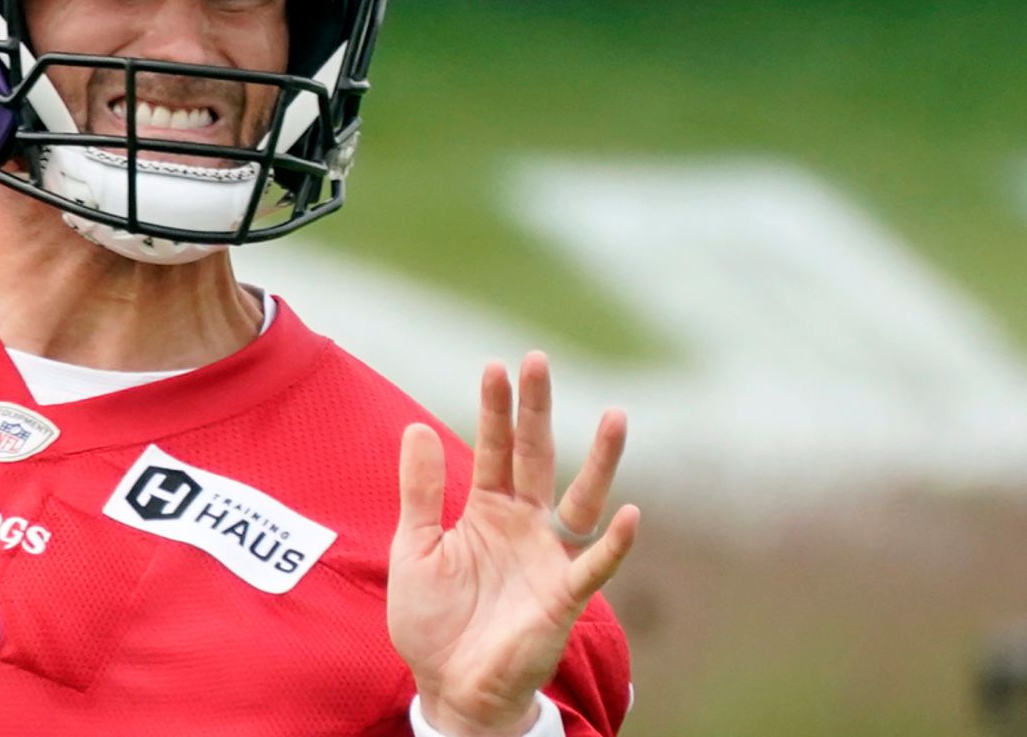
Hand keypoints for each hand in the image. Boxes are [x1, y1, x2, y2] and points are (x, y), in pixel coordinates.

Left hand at [387, 352, 637, 736]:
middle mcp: (523, 525)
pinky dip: (614, 543)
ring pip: (581, 499)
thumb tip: (416, 427)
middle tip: (538, 361)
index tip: (496, 365)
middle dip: (537, 411)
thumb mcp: (414, 548)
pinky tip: (633, 514)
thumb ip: (421, 492)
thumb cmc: (433, 622)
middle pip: (535, 457)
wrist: (450, 687)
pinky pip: (595, 565)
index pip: (494, 449)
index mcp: (486, 511)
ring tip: (616, 416)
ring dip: (600, 461)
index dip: (495, 410)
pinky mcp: (563, 596)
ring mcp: (547, 557)